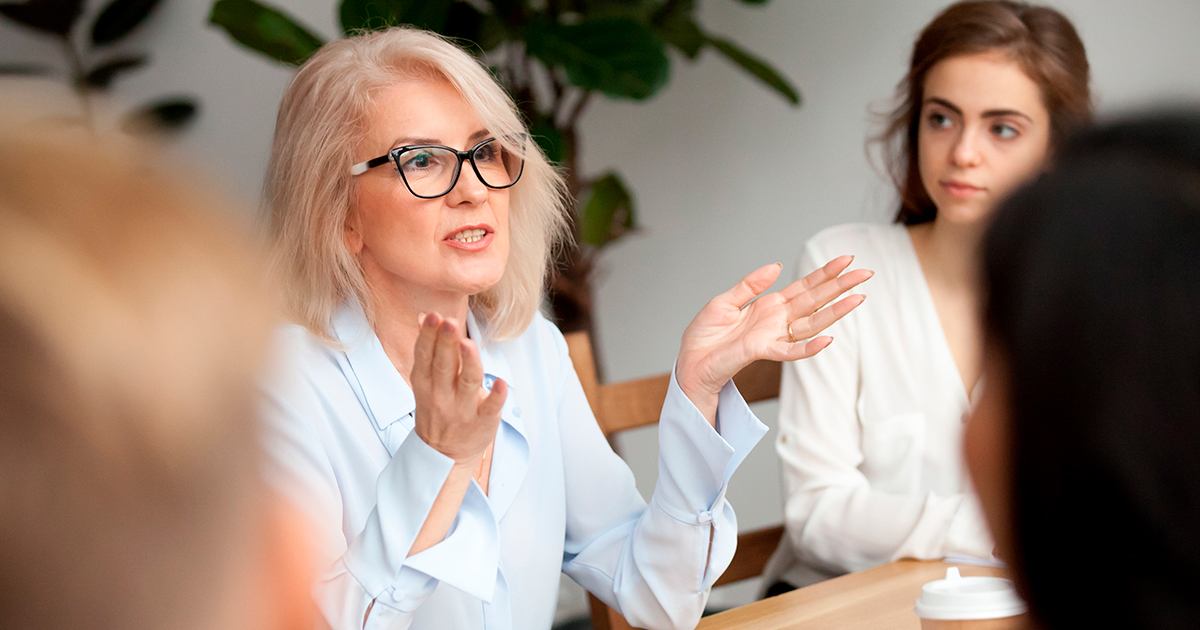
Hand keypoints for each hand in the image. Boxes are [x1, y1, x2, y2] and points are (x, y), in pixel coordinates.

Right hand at [410, 312, 506, 464]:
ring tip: (468, 344)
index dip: (428, 336)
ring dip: (468, 363)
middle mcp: (442, 395)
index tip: (433, 316)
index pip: (425, 356)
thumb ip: (428, 351)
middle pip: (444, 365)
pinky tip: (502, 383)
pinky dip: (496, 396)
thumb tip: (425, 316)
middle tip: (449, 322)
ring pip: (467, 383)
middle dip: (445, 343)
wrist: (444, 455)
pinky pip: (490, 408)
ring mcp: (462, 410)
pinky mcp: (483, 422)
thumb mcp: (425, 382)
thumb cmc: (438, 409)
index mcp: (425, 383)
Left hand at [676, 256, 871, 423]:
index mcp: (769, 306)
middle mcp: (777, 321)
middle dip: (840, 286)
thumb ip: (750, 284)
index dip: (825, 273)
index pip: (804, 287)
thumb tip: (776, 266)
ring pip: (811, 323)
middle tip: (866, 273)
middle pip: (815, 301)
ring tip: (859, 299)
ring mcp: (772, 336)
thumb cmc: (705, 336)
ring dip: (835, 312)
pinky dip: (809, 347)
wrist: (690, 362)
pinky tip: (828, 339)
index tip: (846, 260)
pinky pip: (790, 351)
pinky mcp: (762, 351)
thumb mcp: (725, 301)